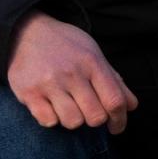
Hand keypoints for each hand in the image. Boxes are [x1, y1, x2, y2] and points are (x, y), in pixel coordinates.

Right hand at [7, 12, 137, 133]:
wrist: (26, 31)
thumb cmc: (66, 46)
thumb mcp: (93, 53)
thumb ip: (113, 80)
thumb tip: (131, 106)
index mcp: (92, 63)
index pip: (115, 101)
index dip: (120, 120)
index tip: (116, 127)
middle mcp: (72, 73)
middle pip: (95, 117)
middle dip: (96, 120)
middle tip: (88, 112)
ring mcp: (50, 83)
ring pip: (72, 122)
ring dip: (73, 119)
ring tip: (68, 107)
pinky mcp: (29, 92)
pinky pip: (48, 121)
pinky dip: (52, 119)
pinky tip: (50, 106)